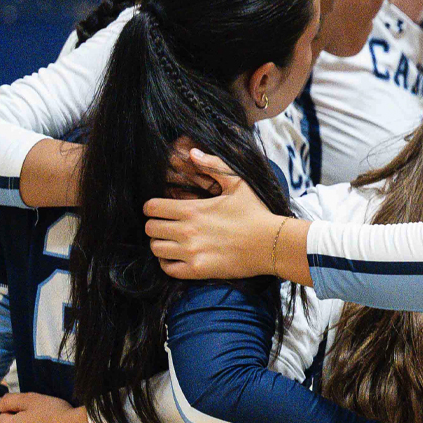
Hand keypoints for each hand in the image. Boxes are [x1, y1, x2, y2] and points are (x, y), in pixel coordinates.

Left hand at [143, 149, 293, 280]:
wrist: (273, 244)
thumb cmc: (256, 212)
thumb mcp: (238, 183)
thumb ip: (213, 165)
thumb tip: (192, 153)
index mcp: (192, 209)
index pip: (151, 207)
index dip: (153, 207)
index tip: (163, 209)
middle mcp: (186, 231)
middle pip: (149, 228)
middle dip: (156, 224)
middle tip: (168, 225)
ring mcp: (191, 252)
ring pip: (155, 248)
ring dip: (161, 243)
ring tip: (172, 241)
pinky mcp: (197, 270)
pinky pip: (166, 268)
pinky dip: (167, 262)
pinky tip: (177, 257)